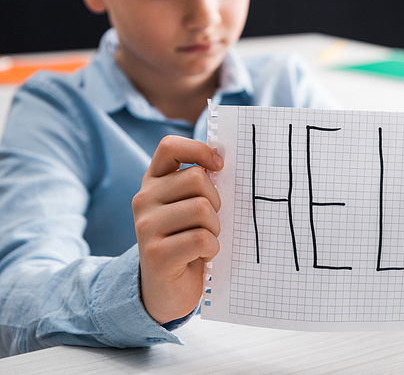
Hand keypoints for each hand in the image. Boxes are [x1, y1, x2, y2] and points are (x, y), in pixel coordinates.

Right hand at [132, 135, 222, 324]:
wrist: (166, 293)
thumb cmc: (185, 242)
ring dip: (215, 229)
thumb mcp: (186, 206)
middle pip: (196, 178)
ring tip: (205, 241)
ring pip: (202, 209)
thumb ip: (197, 185)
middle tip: (210, 222)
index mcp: (153, 181)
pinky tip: (202, 256)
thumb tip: (222, 162)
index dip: (198, 150)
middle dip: (215, 201)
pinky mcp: (155, 254)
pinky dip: (212, 248)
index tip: (218, 167)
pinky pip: (201, 239)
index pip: (170, 147)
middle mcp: (143, 199)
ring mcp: (146, 226)